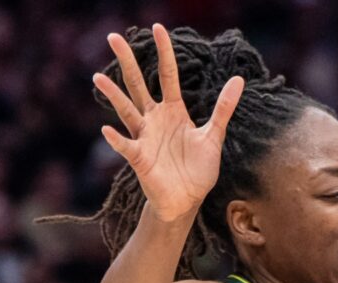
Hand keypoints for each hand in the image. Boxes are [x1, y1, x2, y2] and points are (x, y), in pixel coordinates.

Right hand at [92, 24, 244, 221]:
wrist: (188, 199)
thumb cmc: (198, 169)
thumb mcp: (214, 135)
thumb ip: (223, 108)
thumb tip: (239, 79)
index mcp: (174, 111)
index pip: (167, 75)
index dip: (164, 53)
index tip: (157, 28)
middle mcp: (155, 119)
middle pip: (139, 85)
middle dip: (127, 62)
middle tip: (114, 38)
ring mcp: (145, 137)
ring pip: (127, 111)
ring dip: (114, 95)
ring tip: (99, 77)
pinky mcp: (140, 158)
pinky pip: (126, 147)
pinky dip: (117, 140)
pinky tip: (107, 130)